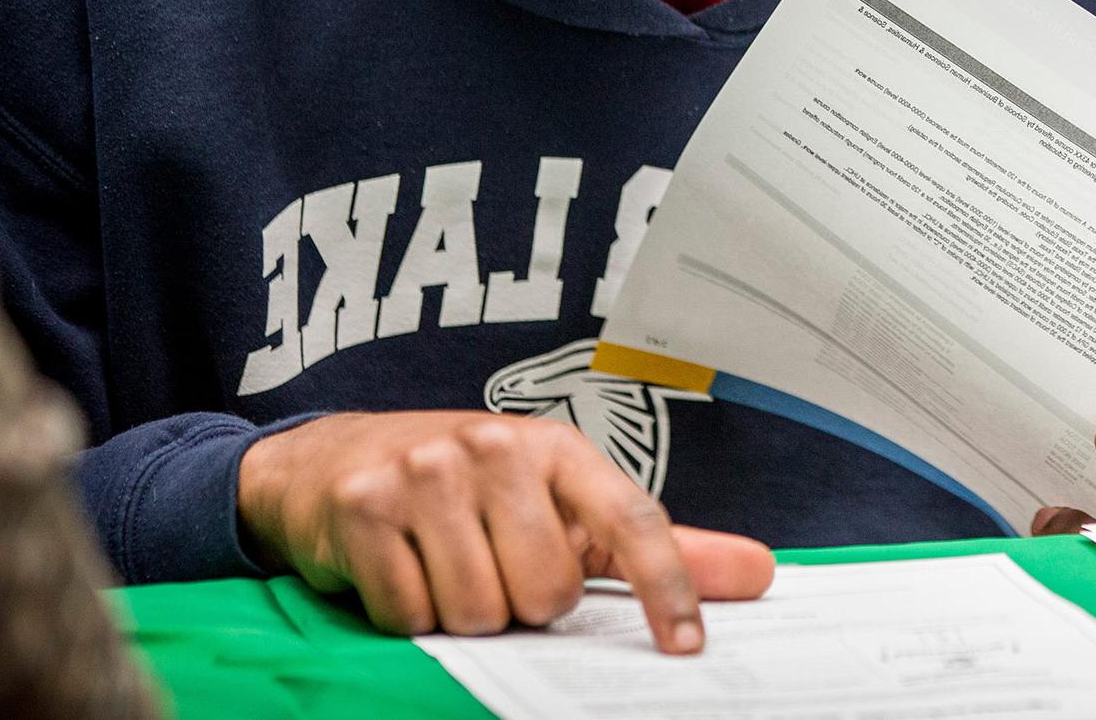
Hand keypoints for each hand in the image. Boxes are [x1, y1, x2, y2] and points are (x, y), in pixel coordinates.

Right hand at [237, 410, 773, 650]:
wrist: (335, 458)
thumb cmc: (471, 490)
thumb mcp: (562, 503)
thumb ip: (655, 546)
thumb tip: (760, 572)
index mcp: (560, 448)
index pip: (633, 522)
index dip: (667, 587)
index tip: (686, 648)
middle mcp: (497, 447)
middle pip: (547, 592)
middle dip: (524, 605)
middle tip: (498, 570)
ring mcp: (427, 472)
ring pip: (478, 611)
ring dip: (464, 614)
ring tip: (448, 567)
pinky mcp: (365, 506)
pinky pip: (410, 614)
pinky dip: (409, 613)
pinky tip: (403, 570)